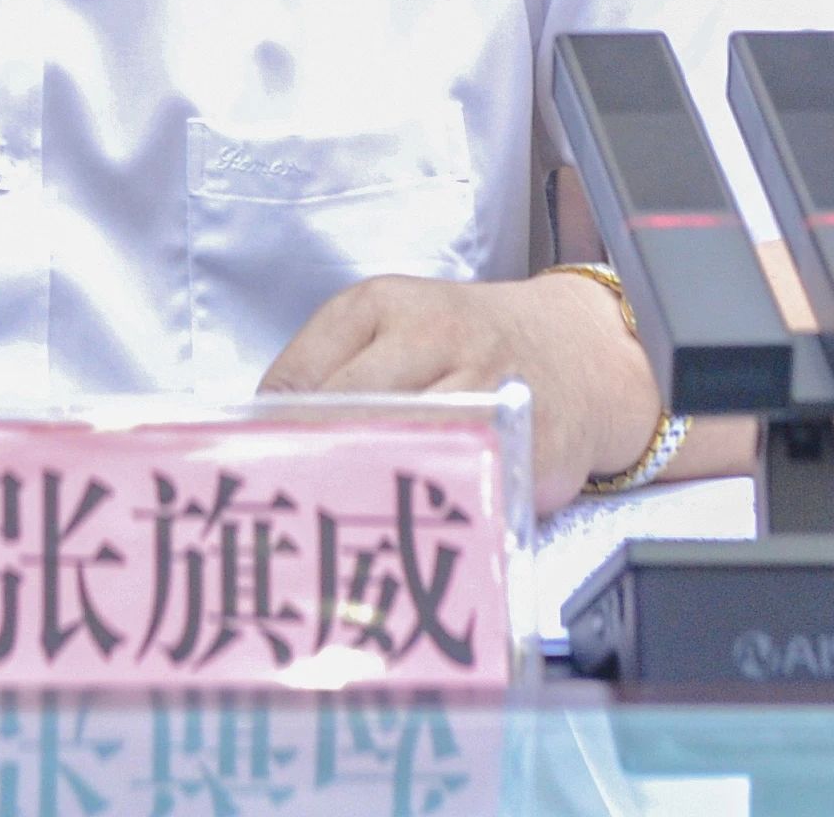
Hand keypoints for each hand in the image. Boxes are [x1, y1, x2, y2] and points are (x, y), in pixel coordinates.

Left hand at [257, 270, 660, 511]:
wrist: (580, 352)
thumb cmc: (470, 346)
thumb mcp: (395, 328)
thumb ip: (330, 369)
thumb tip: (259, 438)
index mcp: (382, 303)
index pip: (299, 376)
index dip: (268, 436)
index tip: (252, 474)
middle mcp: (432, 332)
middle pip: (345, 413)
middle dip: (311, 466)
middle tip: (288, 510)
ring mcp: (481, 381)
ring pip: (400, 446)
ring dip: (364, 491)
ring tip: (337, 527)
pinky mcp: (521, 434)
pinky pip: (460, 480)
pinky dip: (427, 510)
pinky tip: (405, 530)